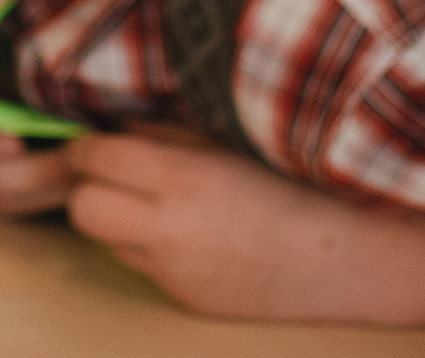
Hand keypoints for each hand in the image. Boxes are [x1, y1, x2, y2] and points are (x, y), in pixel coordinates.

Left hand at [64, 127, 359, 319]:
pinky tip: (190, 232)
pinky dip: (150, 245)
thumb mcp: (228, 137)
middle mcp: (169, 229)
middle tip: (112, 173)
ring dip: (118, 217)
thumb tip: (112, 125)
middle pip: (83, 208)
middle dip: (88, 187)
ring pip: (108, 240)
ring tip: (160, 200)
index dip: (85, 147)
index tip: (92, 140)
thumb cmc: (294, 183)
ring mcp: (173, 272)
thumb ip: (165, 132)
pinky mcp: (182, 298)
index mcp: (182, 178)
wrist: (341, 256)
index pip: (94, 160)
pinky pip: (142, 266)